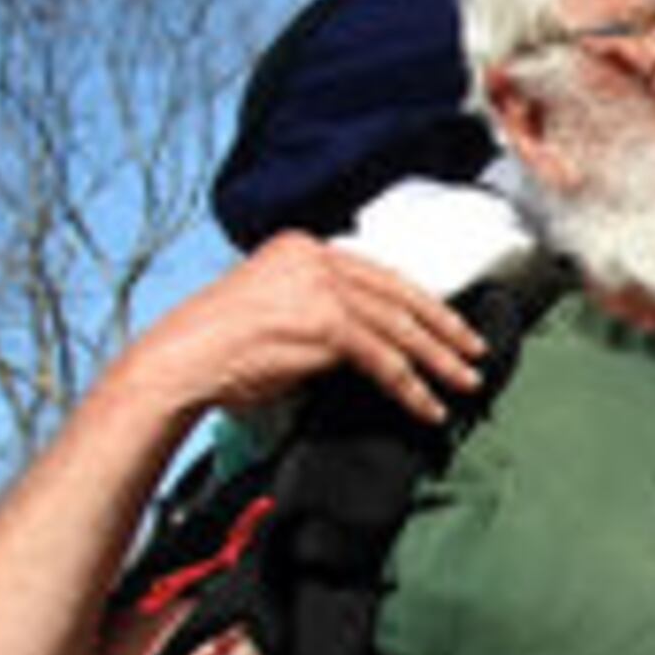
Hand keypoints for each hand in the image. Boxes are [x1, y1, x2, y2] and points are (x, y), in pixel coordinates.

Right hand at [124, 234, 487, 423]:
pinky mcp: (324, 324)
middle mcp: (316, 259)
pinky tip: (428, 406)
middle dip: (442, 327)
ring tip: (465, 383)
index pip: (376, 274)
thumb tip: (365, 338)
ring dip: (438, 360)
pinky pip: (383, 359)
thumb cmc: (219, 347)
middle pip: (398, 293)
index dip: (417, 301)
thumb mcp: (273, 307)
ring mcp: (321, 288)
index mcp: (303, 247)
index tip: (445, 323)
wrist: (180, 361)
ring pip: (399, 326)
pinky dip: (410, 387)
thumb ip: (318, 309)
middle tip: (474, 351)